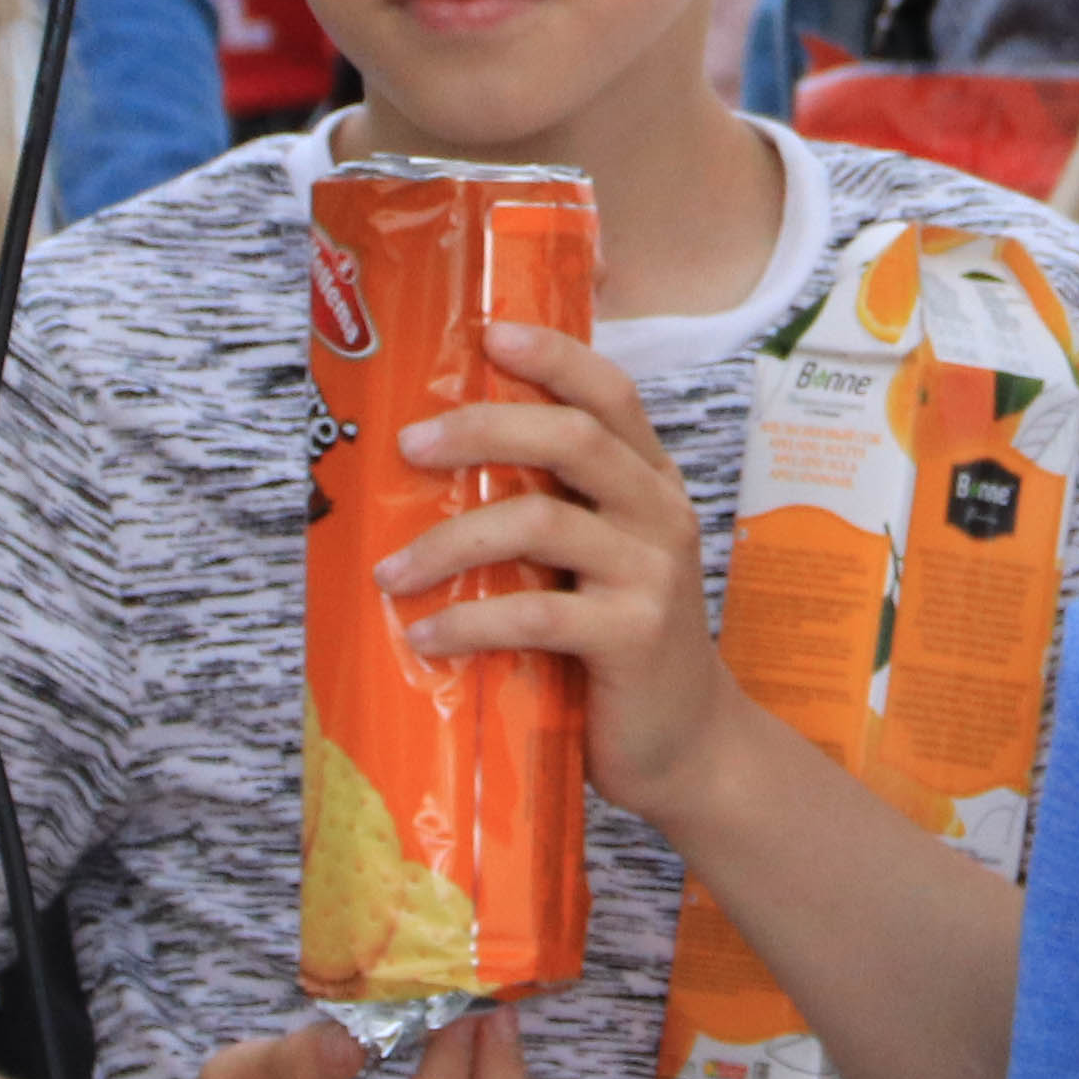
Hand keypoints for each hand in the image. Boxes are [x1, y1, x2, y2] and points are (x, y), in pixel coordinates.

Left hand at [381, 323, 778, 821]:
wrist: (688, 744)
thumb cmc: (620, 647)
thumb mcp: (599, 564)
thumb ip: (552, 513)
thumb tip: (432, 473)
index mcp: (649, 483)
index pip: (611, 393)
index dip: (554, 356)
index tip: (489, 334)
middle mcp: (659, 515)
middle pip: (572, 438)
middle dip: (482, 430)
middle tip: (410, 444)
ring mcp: (650, 576)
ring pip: (539, 523)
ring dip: (450, 542)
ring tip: (390, 572)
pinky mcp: (630, 638)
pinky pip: (533, 614)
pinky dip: (468, 621)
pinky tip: (427, 635)